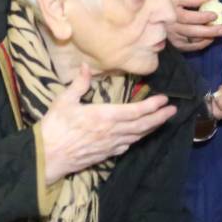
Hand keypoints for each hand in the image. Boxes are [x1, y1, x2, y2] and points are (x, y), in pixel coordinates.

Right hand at [37, 65, 176, 182]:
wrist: (49, 156)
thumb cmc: (56, 126)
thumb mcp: (65, 101)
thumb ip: (79, 84)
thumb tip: (85, 66)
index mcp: (105, 116)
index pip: (136, 111)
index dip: (152, 105)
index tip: (164, 100)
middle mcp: (113, 131)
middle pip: (142, 125)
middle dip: (159, 117)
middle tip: (173, 111)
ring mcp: (111, 145)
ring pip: (137, 136)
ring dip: (151, 128)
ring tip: (161, 121)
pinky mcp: (106, 154)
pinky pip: (126, 146)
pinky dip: (136, 139)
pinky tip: (138, 137)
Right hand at [165, 0, 221, 51]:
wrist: (155, 15)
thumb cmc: (169, 2)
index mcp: (171, 13)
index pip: (188, 17)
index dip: (202, 17)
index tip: (215, 15)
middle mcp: (171, 27)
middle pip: (191, 31)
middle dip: (209, 30)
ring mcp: (173, 37)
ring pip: (192, 40)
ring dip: (207, 37)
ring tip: (219, 33)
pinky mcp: (176, 44)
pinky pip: (191, 47)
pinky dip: (202, 44)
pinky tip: (210, 39)